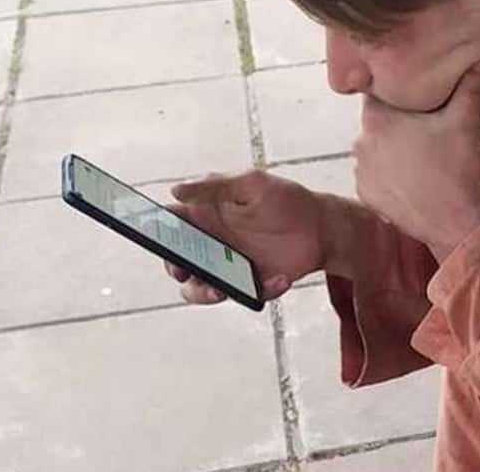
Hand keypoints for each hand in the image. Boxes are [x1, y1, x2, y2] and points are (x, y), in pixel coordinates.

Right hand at [164, 170, 324, 303]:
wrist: (323, 226)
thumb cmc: (286, 199)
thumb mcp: (252, 184)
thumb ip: (215, 187)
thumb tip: (175, 191)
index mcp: (207, 216)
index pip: (170, 225)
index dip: (156, 233)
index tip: (156, 239)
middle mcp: (213, 243)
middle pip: (178, 263)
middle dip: (176, 271)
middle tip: (184, 272)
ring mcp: (231, 266)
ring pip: (202, 288)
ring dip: (205, 293)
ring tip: (221, 291)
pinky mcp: (252, 283)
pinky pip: (246, 295)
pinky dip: (263, 290)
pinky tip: (282, 278)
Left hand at [354, 60, 479, 260]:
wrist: (456, 224)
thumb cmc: (459, 169)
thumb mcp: (466, 121)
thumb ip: (470, 85)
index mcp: (378, 118)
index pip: (379, 92)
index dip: (398, 91)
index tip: (416, 96)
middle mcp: (360, 142)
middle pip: (378, 121)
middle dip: (398, 122)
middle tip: (427, 129)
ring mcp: (361, 172)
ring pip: (376, 149)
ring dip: (392, 150)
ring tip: (422, 156)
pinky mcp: (366, 195)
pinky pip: (375, 176)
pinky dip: (390, 175)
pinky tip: (414, 178)